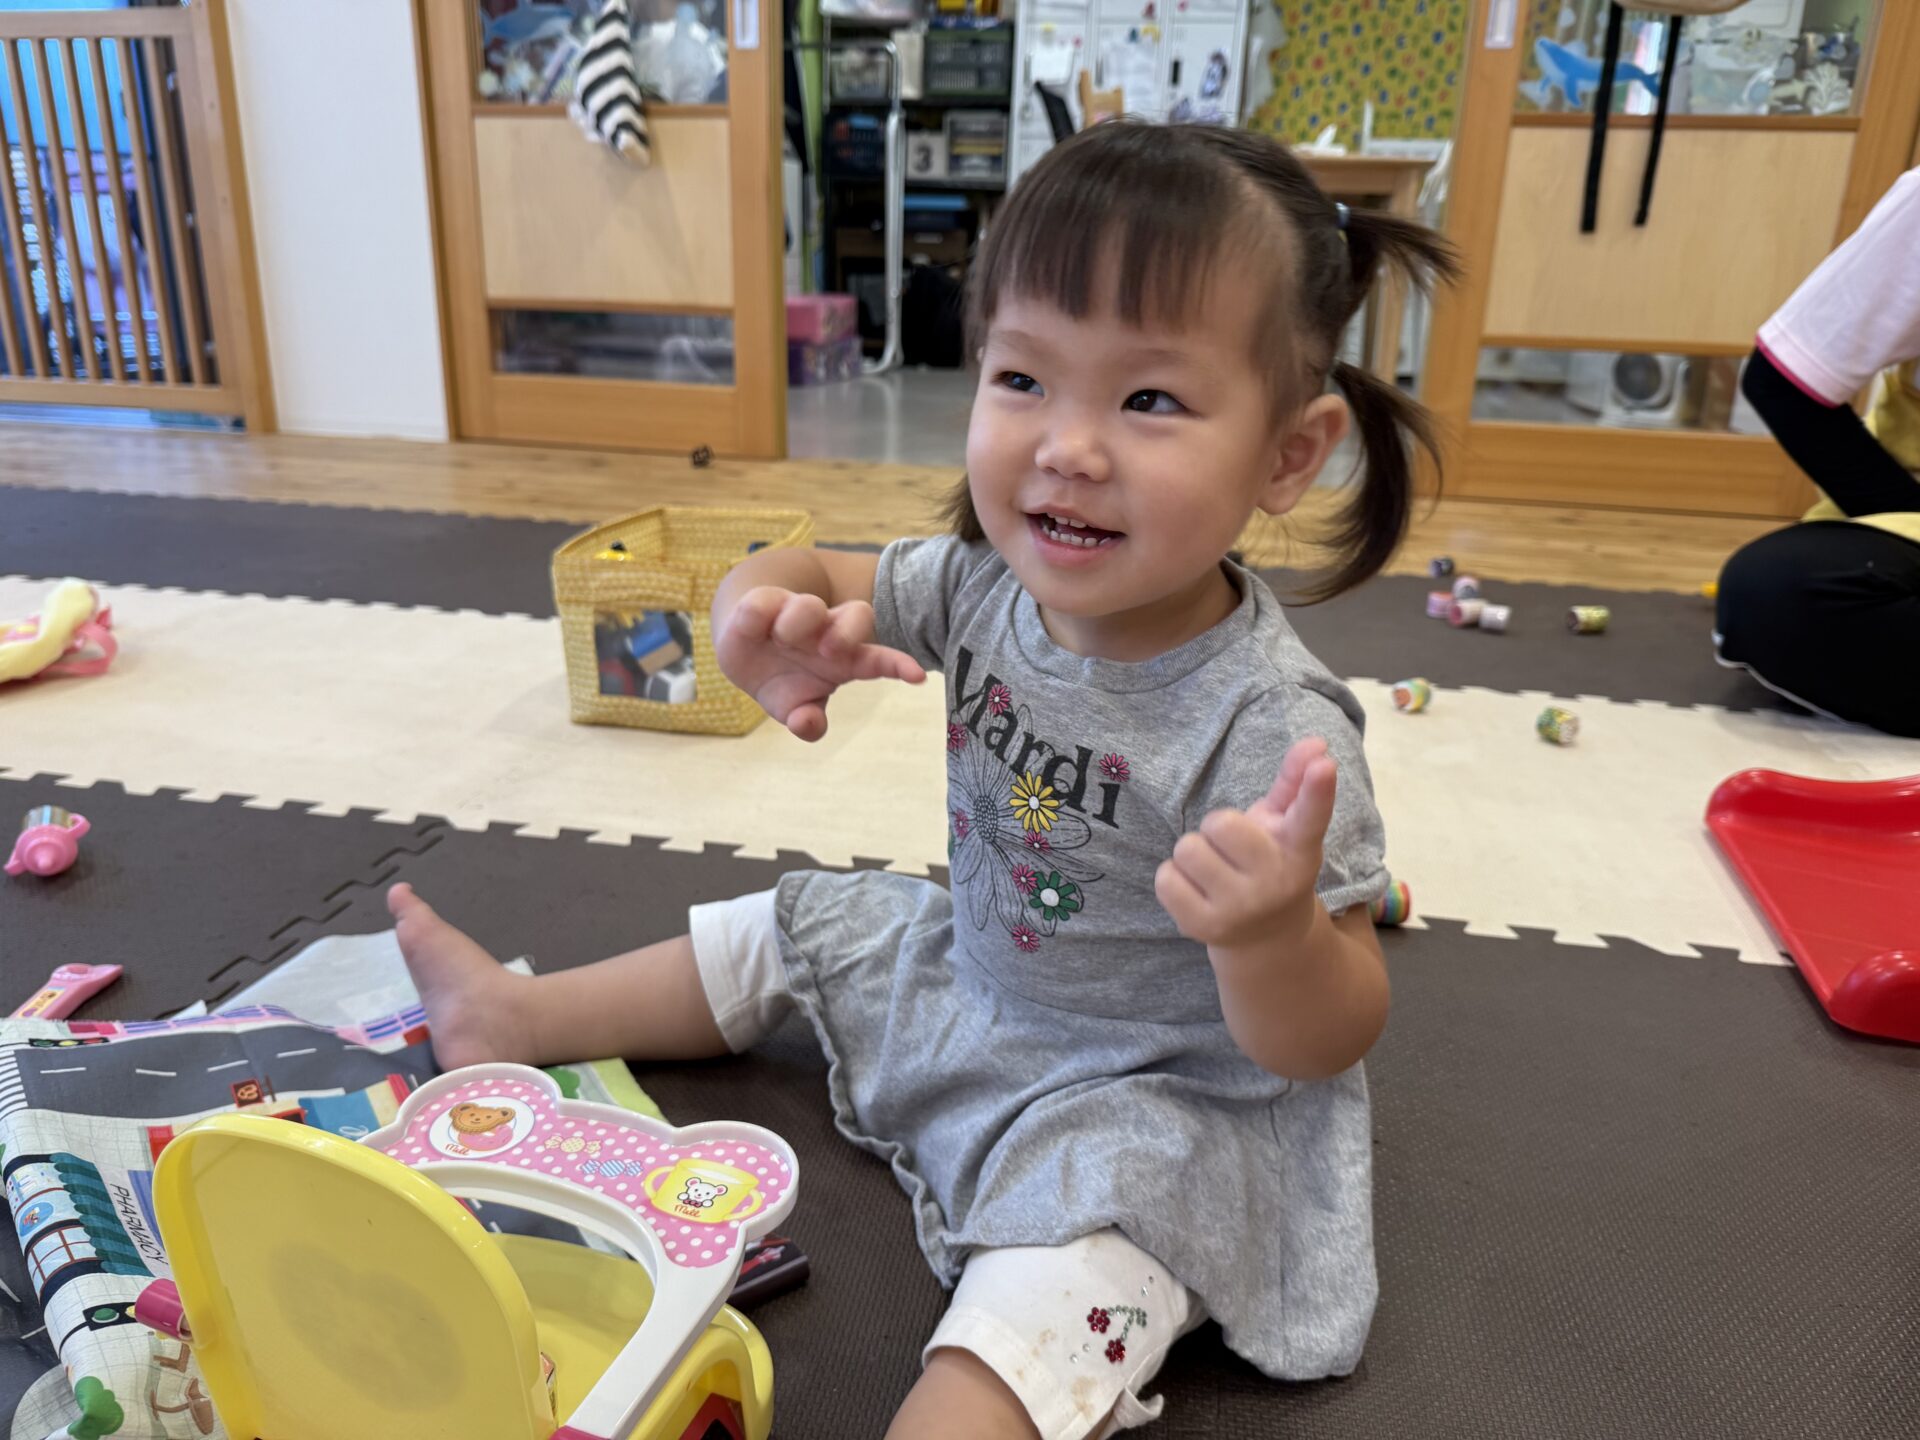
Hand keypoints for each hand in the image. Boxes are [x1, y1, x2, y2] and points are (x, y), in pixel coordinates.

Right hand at [715, 586, 924, 741]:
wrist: (743, 645)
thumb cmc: (782, 678)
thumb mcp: (793, 706)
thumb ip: (806, 720)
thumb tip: (806, 724)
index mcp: (844, 657)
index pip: (877, 657)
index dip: (897, 665)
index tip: (917, 677)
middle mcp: (825, 628)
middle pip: (858, 614)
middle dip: (848, 632)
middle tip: (829, 651)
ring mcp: (795, 611)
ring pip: (810, 605)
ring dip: (800, 620)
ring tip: (782, 638)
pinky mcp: (763, 602)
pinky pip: (766, 601)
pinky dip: (761, 615)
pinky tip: (756, 628)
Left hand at [1155, 738, 1337, 950]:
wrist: (1268, 939)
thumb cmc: (1272, 863)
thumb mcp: (1285, 825)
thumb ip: (1296, 782)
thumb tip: (1316, 742)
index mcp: (1298, 849)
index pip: (1309, 815)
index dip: (1317, 789)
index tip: (1325, 765)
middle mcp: (1274, 882)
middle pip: (1219, 824)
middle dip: (1217, 829)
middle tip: (1230, 848)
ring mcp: (1240, 910)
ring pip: (1187, 849)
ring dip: (1193, 853)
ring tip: (1213, 870)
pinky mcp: (1204, 928)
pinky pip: (1165, 879)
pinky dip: (1172, 878)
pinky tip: (1195, 890)